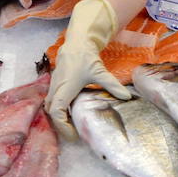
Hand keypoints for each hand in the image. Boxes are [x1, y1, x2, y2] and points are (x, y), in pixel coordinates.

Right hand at [45, 0, 130, 136]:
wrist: (76, 43)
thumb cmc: (86, 57)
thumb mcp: (100, 72)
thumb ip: (112, 85)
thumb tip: (127, 97)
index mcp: (65, 88)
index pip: (56, 111)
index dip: (62, 125)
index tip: (74, 133)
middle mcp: (56, 89)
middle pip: (51, 112)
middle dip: (60, 125)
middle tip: (74, 133)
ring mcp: (53, 86)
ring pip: (50, 106)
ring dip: (59, 117)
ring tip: (72, 126)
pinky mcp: (55, 84)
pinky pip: (52, 101)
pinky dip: (58, 110)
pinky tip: (70, 114)